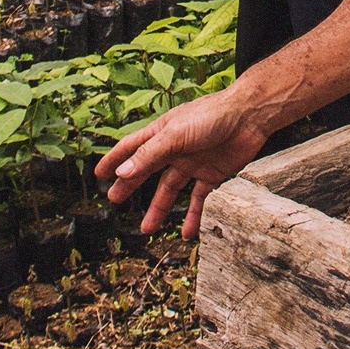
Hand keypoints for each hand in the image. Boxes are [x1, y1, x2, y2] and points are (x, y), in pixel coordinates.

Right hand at [94, 88, 268, 237]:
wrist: (250, 117)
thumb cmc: (212, 115)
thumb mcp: (176, 135)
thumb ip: (150, 155)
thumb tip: (123, 174)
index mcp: (163, 133)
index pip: (132, 147)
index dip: (115, 159)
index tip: (99, 173)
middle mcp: (175, 148)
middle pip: (148, 170)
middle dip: (131, 185)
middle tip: (115, 201)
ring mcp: (193, 162)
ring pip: (171, 189)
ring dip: (159, 208)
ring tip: (148, 229)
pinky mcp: (212, 173)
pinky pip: (199, 198)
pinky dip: (193, 215)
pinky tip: (187, 232)